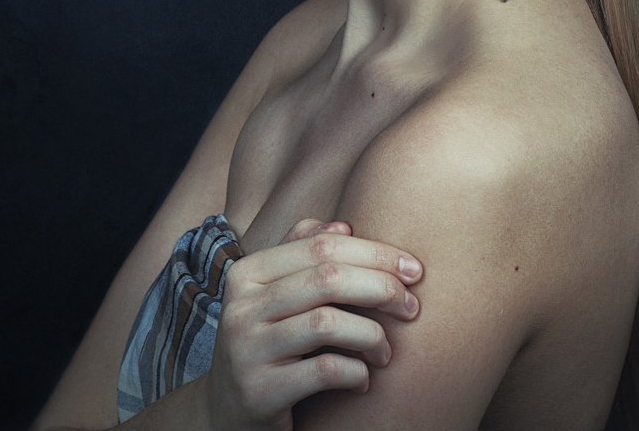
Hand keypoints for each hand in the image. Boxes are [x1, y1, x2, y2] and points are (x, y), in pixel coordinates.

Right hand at [202, 218, 422, 430]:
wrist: (225, 412)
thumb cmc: (266, 342)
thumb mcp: (274, 295)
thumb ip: (302, 254)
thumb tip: (344, 227)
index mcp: (248, 272)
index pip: (321, 246)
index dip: (374, 252)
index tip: (413, 269)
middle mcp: (241, 306)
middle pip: (327, 279)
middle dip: (381, 288)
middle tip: (412, 307)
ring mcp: (247, 349)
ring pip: (327, 323)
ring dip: (372, 335)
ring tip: (387, 351)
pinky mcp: (259, 392)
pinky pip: (324, 371)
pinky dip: (356, 372)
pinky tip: (365, 379)